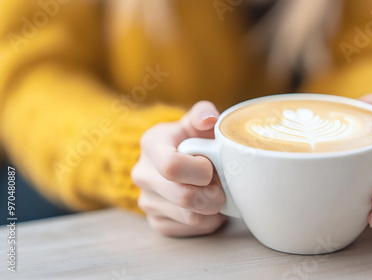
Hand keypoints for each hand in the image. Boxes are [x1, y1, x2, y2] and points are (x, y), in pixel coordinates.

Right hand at [131, 101, 225, 236]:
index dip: (201, 171)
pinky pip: (188, 229)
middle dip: (213, 194)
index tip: (211, 167)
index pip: (173, 167)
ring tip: (216, 193)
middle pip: (184, 196)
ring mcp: (146, 200)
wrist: (180, 159)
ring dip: (212, 209)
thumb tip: (209, 118)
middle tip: (222, 186)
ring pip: (189, 217)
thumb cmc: (193, 139)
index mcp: (151, 144)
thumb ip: (203, 114)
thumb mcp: (197, 122)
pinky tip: (208, 207)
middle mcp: (142, 173)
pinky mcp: (155, 221)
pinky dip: (206, 221)